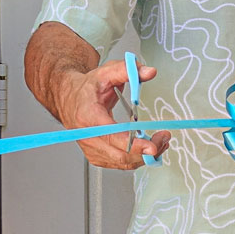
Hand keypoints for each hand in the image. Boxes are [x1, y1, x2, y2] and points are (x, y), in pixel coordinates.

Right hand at [53, 58, 169, 169]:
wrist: (70, 98)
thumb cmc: (87, 88)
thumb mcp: (106, 72)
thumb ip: (129, 70)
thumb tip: (149, 72)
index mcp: (89, 116)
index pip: (112, 135)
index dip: (134, 144)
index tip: (153, 147)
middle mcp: (88, 137)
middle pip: (120, 155)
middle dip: (146, 151)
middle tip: (164, 138)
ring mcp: (91, 149)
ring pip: (122, 162)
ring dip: (145, 156)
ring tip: (161, 141)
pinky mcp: (96, 156)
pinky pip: (119, 164)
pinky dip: (136, 158)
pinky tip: (146, 146)